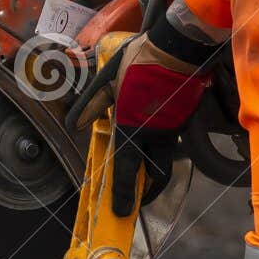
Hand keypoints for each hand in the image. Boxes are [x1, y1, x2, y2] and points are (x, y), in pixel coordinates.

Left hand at [68, 31, 211, 214]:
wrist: (179, 47)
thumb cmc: (140, 61)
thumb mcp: (107, 80)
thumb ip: (91, 103)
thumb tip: (73, 123)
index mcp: (133, 127)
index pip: (126, 169)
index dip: (123, 193)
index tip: (121, 212)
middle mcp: (155, 134)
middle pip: (154, 175)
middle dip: (147, 190)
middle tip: (139, 198)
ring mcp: (173, 129)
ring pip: (165, 160)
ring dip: (155, 170)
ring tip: (147, 174)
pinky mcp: (185, 120)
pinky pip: (172, 142)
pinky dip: (163, 148)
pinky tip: (156, 140)